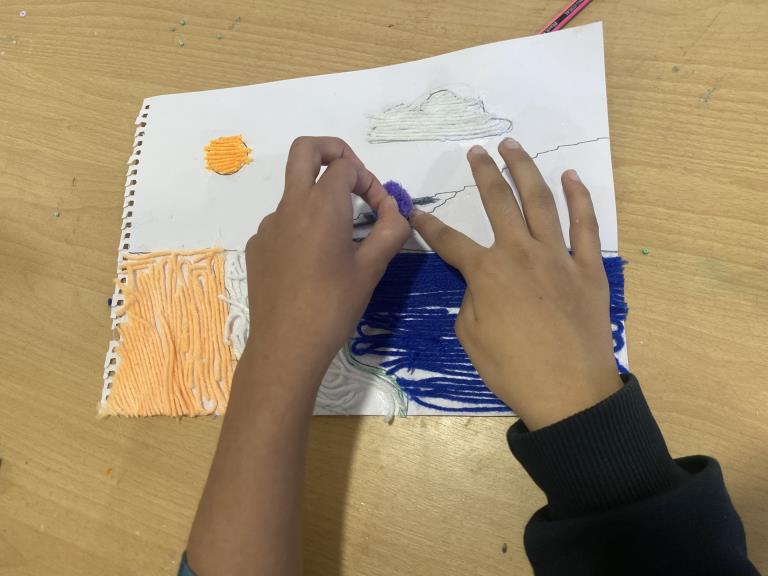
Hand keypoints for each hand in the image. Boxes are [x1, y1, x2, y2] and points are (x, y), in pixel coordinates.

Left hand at [243, 136, 409, 380]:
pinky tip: (313, 264)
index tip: (381, 210)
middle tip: (352, 173)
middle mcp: (290, 206)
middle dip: (332, 149)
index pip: (347, 166)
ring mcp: (268, 225)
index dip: (370, 180)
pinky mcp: (257, 245)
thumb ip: (390, 230)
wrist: (286, 346)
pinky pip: (283, 222)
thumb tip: (396, 211)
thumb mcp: (371, 269)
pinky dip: (303, 227)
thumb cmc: (334, 306)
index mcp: (322, 206)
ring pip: (294, 192)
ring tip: (340, 241)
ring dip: (319, 199)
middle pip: (305, 150)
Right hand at [411, 138, 620, 429]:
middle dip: (483, 173)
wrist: (569, 393)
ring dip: (525, 169)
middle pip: (498, 202)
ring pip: (540, 201)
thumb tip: (479, 283)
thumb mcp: (470, 337)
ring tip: (513, 146)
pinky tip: (570, 177)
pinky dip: (579, 198)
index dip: (429, 226)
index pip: (450, 241)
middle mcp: (520, 253)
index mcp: (487, 273)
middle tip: (476, 152)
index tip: (416, 212)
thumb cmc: (512, 370)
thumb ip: (470, 299)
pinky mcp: (588, 268)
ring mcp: (558, 256)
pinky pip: (585, 225)